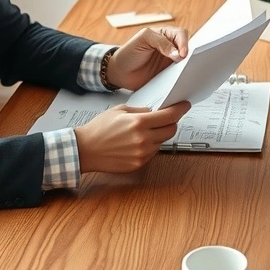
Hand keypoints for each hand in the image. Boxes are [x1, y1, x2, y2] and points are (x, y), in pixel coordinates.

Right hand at [75, 102, 191, 173]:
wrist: (85, 149)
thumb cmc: (99, 129)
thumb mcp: (119, 111)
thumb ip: (140, 111)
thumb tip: (154, 112)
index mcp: (139, 122)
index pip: (169, 116)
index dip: (180, 109)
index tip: (184, 105)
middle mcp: (143, 139)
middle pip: (171, 130)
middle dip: (171, 123)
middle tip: (165, 119)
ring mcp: (142, 153)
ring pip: (162, 142)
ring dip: (159, 135)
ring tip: (144, 131)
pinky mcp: (139, 164)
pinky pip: (153, 152)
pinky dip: (150, 146)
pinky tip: (137, 142)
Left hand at [106, 27, 187, 90]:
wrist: (120, 72)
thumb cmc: (129, 52)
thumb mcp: (142, 39)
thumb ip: (160, 42)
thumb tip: (177, 54)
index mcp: (165, 34)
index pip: (180, 35)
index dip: (184, 43)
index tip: (182, 55)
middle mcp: (170, 47)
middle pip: (187, 48)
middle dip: (190, 54)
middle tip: (189, 63)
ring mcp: (170, 61)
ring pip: (186, 62)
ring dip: (187, 67)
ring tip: (187, 73)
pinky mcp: (169, 75)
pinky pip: (179, 75)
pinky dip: (181, 77)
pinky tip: (180, 81)